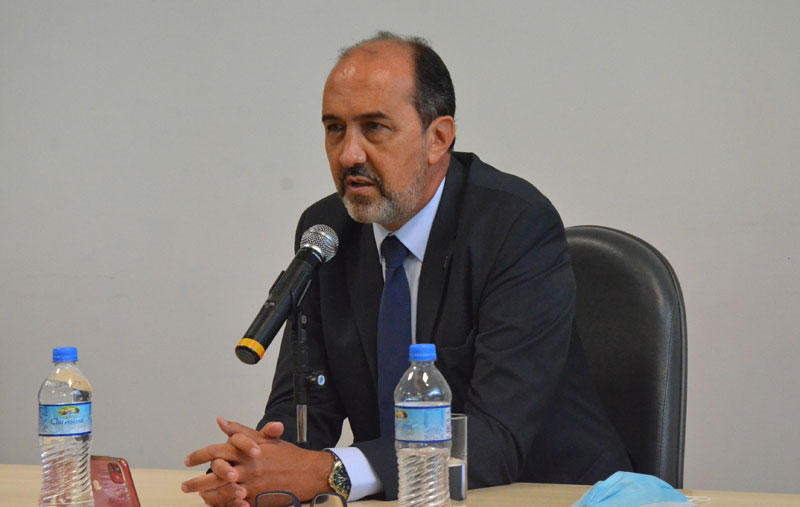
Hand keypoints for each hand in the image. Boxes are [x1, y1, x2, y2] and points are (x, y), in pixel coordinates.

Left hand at [182, 416, 332, 505]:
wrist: (308, 472)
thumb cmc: (287, 454)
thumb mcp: (265, 438)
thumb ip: (240, 430)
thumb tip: (219, 420)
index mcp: (246, 451)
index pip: (216, 451)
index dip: (199, 455)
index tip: (187, 460)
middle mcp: (247, 468)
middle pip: (214, 474)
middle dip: (196, 482)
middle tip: (185, 486)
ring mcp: (251, 485)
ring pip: (221, 492)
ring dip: (207, 495)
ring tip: (198, 497)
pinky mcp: (257, 500)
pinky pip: (235, 504)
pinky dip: (223, 504)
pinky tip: (215, 504)